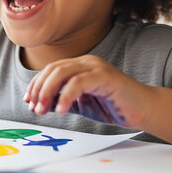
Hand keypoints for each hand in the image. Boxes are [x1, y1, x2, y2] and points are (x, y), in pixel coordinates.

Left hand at [23, 55, 154, 127]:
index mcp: (79, 66)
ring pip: (62, 72)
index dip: (36, 84)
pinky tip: (61, 110)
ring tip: (43, 109)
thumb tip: (40, 104)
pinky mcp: (105, 76)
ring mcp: (96, 67)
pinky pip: (79, 83)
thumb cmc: (113, 106)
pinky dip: (66, 96)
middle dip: (39, 89)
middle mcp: (86, 62)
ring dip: (48, 91)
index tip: (28, 101)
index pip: (50, 70)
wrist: (143, 110)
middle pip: (53, 69)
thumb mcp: (81, 105)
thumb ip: (63, 101)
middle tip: (34, 108)